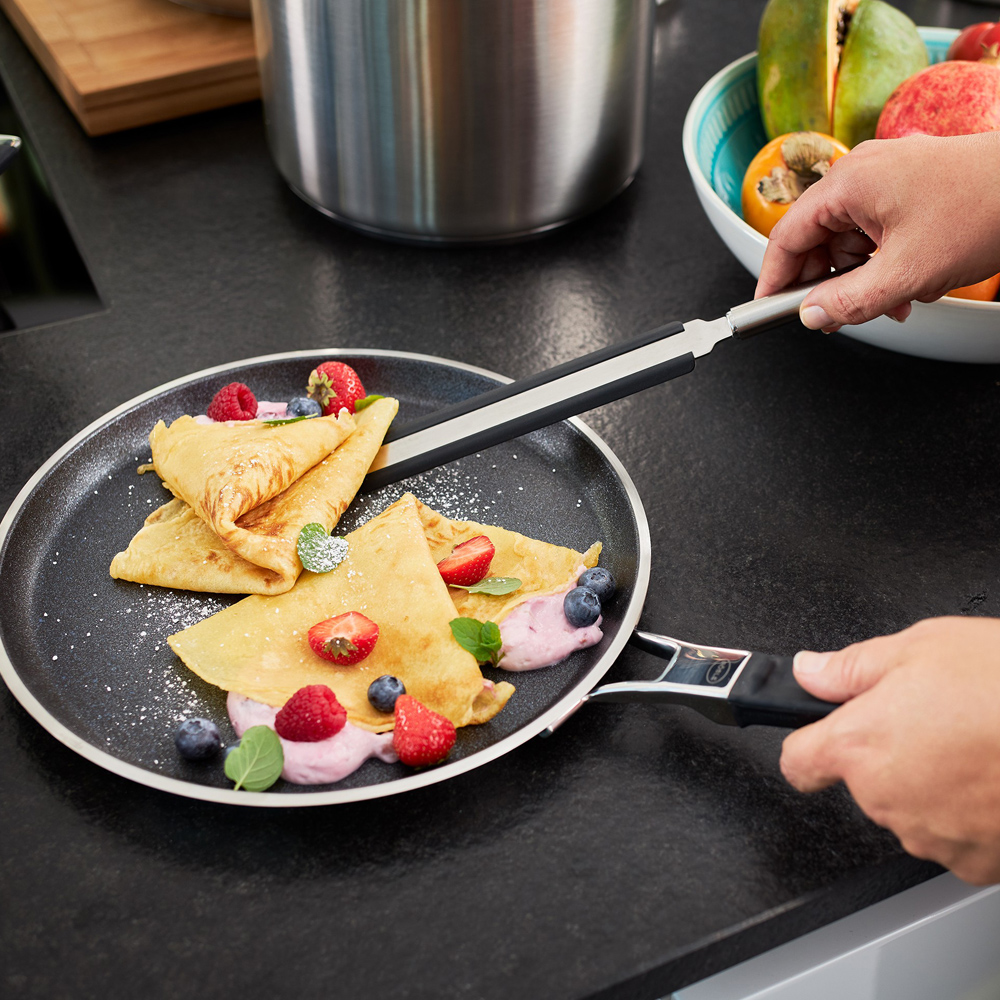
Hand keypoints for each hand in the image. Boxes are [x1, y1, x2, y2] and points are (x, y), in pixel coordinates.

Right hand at [755, 132, 999, 331]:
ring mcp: (888, 177)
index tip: (768, 307)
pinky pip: (877, 230)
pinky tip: (906, 286)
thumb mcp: (907, 273)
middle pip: (817, 238)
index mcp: (849, 183)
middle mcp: (862, 173)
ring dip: (861, 277)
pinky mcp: (910, 185)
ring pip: (850, 239)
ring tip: (889, 304)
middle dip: (826, 283)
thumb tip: (812, 315)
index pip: (786, 236)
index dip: (773, 277)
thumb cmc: (985, 209)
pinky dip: (883, 261)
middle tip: (835, 316)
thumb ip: (849, 301)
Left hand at [780, 617, 999, 883]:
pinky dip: (969, 813)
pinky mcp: (977, 863)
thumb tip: (810, 672)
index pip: (798, 761)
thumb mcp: (921, 646)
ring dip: (931, 783)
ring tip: (975, 744)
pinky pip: (956, 836)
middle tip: (934, 718)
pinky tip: (993, 777)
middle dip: (889, 751)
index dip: (807, 744)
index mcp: (860, 744)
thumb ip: (851, 666)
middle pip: (864, 780)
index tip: (816, 739)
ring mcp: (933, 836)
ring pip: (912, 808)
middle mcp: (886, 799)